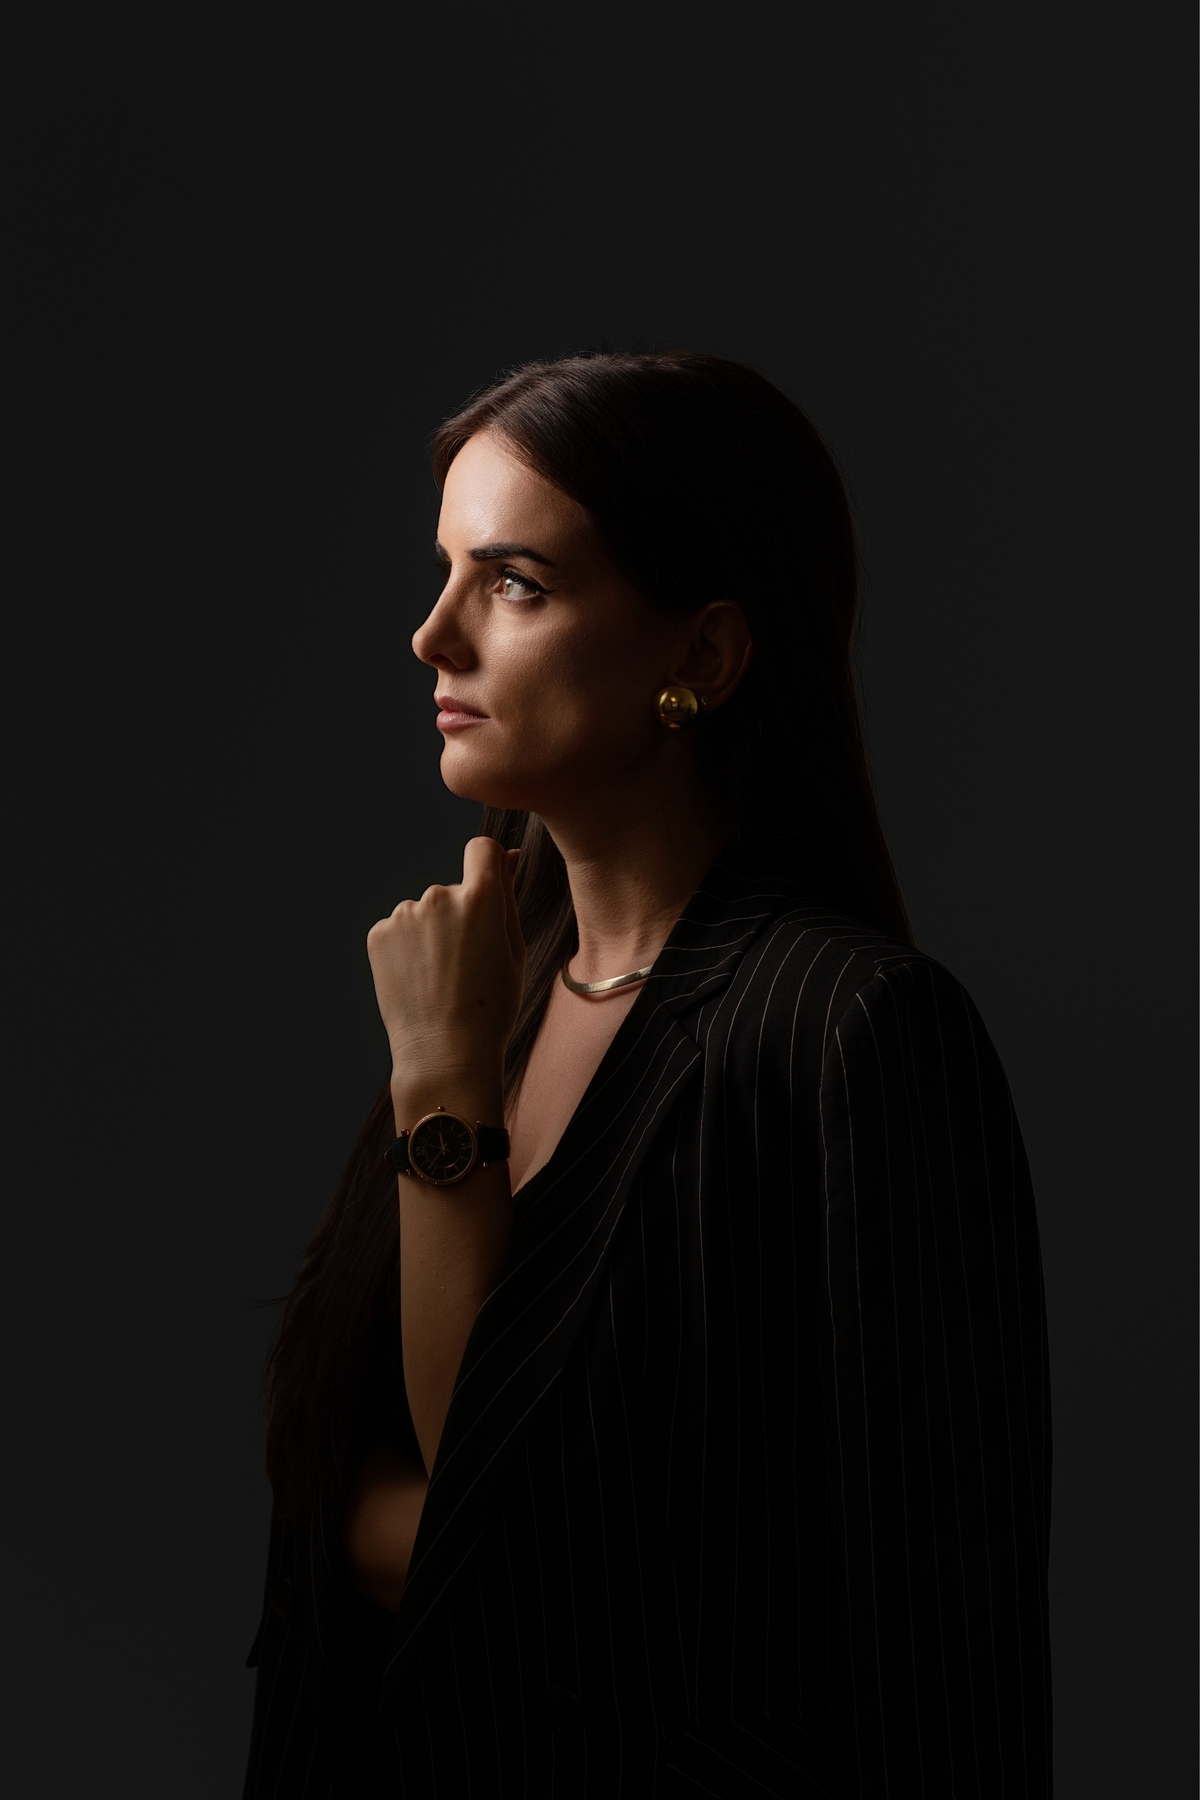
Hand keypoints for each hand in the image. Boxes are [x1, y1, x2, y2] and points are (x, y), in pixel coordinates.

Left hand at [366, 837, 524, 1082]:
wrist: (445, 1052)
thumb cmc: (491, 1005)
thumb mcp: (514, 950)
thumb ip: (508, 895)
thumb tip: (507, 856)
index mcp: (480, 898)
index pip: (483, 850)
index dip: (488, 865)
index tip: (488, 888)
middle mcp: (438, 896)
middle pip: (452, 890)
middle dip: (460, 916)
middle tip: (467, 964)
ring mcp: (404, 915)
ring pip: (423, 912)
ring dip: (431, 933)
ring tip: (441, 977)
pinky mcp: (378, 934)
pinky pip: (399, 929)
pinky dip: (407, 949)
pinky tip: (419, 980)